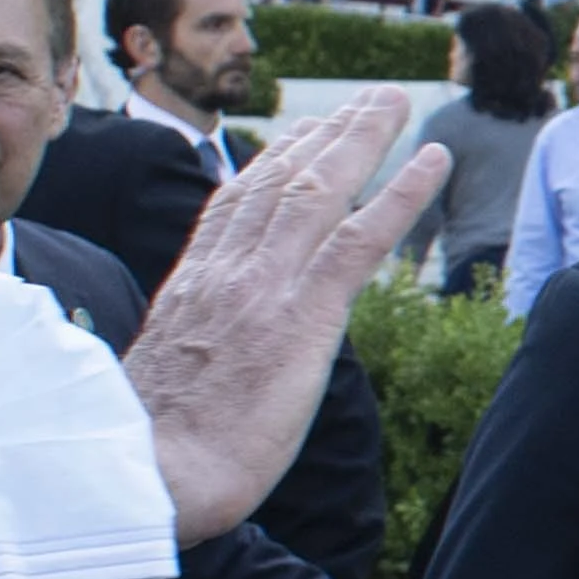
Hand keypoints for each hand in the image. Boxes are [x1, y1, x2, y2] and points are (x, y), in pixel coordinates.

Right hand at [127, 95, 452, 545]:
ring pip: (320, 190)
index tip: (299, 135)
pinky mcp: (303, 315)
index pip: (234, 208)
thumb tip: (200, 362)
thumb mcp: (158, 385)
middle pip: (281, 182)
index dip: (271, 164)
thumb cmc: (145, 455)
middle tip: (365, 101)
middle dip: (326, 134)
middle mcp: (227, 274)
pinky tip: (433, 160)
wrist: (148, 478)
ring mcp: (265, 288)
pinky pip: (361, 239)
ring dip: (364, 137)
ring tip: (396, 102)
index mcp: (191, 290)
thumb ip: (188, 353)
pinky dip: (402, 192)